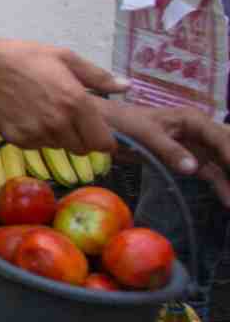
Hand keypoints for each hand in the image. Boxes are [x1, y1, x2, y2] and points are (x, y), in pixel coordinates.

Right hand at [0, 38, 124, 153]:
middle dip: (81, 137)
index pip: (102, 142)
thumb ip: (98, 77)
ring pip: (59, 147)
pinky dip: (37, 136)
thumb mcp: (65, 57)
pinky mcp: (17, 139)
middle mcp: (58, 123)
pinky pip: (36, 145)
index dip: (104, 140)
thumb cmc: (24, 57)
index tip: (99, 134)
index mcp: (75, 102)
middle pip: (82, 149)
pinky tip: (28, 116)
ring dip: (58, 136)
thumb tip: (127, 86)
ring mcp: (36, 133)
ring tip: (45, 113)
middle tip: (71, 119)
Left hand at [103, 102, 229, 204]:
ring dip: (229, 181)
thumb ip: (169, 150)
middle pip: (228, 151)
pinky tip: (228, 201)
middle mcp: (201, 133)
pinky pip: (210, 174)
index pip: (222, 138)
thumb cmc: (123, 123)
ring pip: (223, 166)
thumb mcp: (145, 134)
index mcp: (194, 120)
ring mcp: (197, 148)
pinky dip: (220, 186)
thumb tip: (193, 168)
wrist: (104, 126)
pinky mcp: (190, 162)